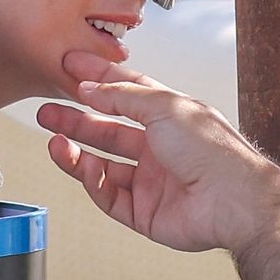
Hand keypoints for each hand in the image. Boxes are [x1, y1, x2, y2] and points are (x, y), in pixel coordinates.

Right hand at [37, 52, 279, 252]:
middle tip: (47, 111)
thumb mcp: (164, 106)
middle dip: (77, 120)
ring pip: (104, 165)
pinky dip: (91, 179)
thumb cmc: (212, 150)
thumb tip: (90, 87)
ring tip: (54, 139)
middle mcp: (161, 149)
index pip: (127, 94)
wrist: (232, 200)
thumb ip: (123, 96)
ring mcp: (152, 182)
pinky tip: (78, 163)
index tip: (68, 67)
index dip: (97, 80)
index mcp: (172, 118)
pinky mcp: (144, 212)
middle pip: (109, 131)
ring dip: (77, 151)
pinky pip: (108, 195)